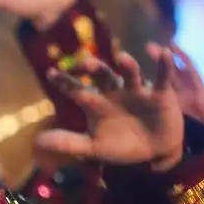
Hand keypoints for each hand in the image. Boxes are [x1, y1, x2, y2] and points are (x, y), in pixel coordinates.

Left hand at [36, 45, 184, 170]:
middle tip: (86, 62)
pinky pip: (163, 76)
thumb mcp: (94, 148)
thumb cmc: (122, 145)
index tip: (50, 73)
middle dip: (96, 68)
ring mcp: (137, 90)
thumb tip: (39, 141)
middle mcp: (115, 92)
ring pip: (131, 73)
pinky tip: (164, 52)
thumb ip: (70, 143)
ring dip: (127, 65)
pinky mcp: (160, 93)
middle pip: (103, 76)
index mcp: (97, 103)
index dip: (65, 82)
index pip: (77, 90)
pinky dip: (164, 64)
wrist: (155, 151)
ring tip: (121, 58)